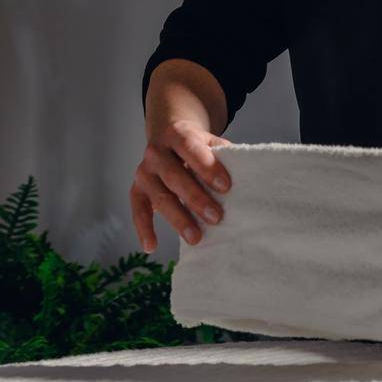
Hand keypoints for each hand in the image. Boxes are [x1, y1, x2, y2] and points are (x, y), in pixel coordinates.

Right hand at [130, 119, 233, 251]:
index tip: (226, 186)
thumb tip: (245, 177)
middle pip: (174, 176)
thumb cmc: (196, 146)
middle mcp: (156, 152)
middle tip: (216, 217)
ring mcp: (144, 172)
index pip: (191, 148)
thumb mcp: (208, 141)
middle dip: (196, 198)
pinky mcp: (137, 190)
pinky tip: (152, 246)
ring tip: (196, 237)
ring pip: (159, 196)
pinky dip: (143, 229)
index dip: (208, 167)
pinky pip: (138, 210)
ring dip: (178, 218)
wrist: (167, 138)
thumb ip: (222, 155)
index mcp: (177, 135)